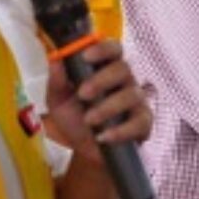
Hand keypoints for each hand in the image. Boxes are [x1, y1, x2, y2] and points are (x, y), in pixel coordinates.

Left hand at [45, 39, 152, 165]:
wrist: (84, 149)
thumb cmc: (75, 119)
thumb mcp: (59, 101)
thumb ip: (57, 81)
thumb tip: (55, 58)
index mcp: (105, 69)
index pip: (113, 48)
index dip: (103, 48)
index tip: (86, 56)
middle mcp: (125, 81)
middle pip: (123, 68)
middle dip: (102, 80)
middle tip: (83, 94)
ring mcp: (136, 101)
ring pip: (132, 95)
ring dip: (108, 107)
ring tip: (89, 120)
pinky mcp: (143, 123)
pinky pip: (139, 122)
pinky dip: (120, 130)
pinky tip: (104, 136)